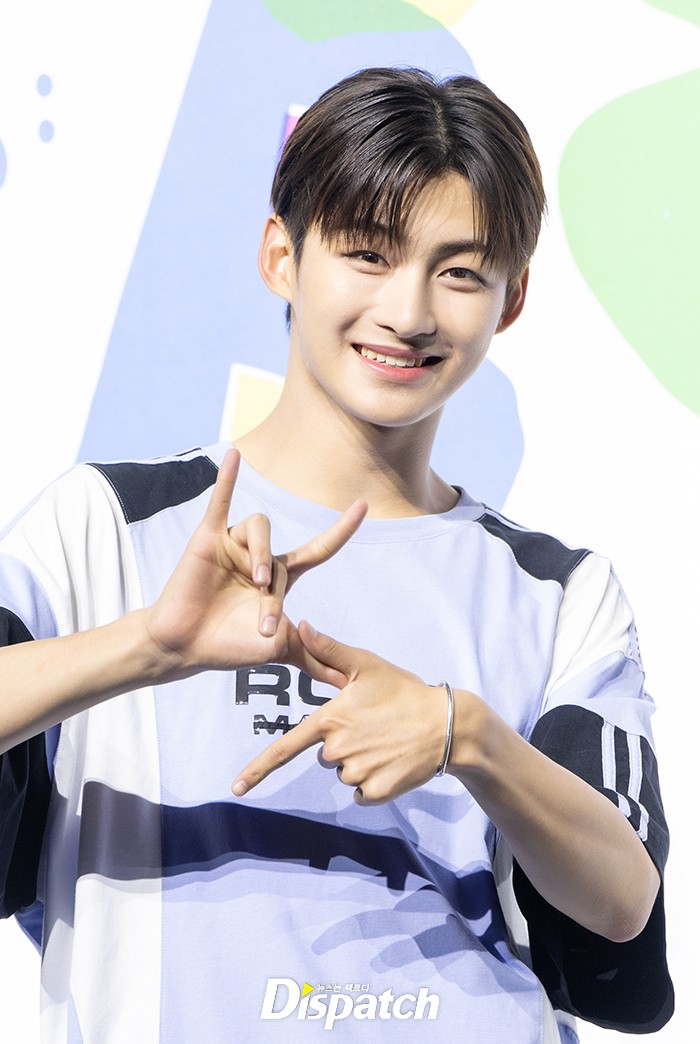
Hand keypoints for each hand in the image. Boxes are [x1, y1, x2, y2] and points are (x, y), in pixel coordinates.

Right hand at [143, 450, 366, 681]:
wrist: (186, 647)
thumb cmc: (230, 646)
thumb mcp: (280, 648)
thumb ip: (313, 656)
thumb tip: (347, 683)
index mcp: (279, 577)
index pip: (318, 549)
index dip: (341, 529)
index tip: (363, 506)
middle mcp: (257, 557)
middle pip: (280, 556)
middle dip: (273, 594)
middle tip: (264, 623)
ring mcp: (232, 546)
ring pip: (259, 529)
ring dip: (259, 556)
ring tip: (254, 582)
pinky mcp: (207, 539)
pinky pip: (219, 502)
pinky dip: (227, 478)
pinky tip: (234, 456)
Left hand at [232, 622, 448, 803]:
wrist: (447, 725)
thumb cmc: (403, 692)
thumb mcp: (366, 666)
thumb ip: (329, 649)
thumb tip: (301, 625)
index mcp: (331, 719)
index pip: (285, 748)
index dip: (258, 769)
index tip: (236, 788)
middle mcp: (338, 749)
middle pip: (324, 754)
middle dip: (343, 742)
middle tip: (372, 725)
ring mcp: (357, 773)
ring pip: (344, 773)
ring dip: (360, 761)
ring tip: (386, 741)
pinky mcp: (377, 793)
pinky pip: (361, 793)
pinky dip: (374, 782)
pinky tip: (392, 761)